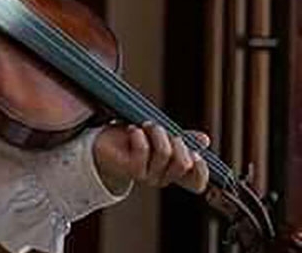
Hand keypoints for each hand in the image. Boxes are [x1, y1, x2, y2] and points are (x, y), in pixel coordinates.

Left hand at [92, 122, 209, 193]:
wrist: (102, 144)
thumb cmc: (133, 139)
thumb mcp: (160, 137)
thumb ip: (183, 140)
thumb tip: (204, 139)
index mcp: (173, 172)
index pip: (197, 183)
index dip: (202, 170)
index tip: (196, 152)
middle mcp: (162, 178)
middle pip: (184, 162)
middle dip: (176, 139)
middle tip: (160, 128)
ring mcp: (147, 176)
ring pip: (165, 153)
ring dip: (157, 132)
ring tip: (146, 125)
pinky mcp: (131, 169)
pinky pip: (143, 150)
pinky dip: (139, 134)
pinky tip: (132, 130)